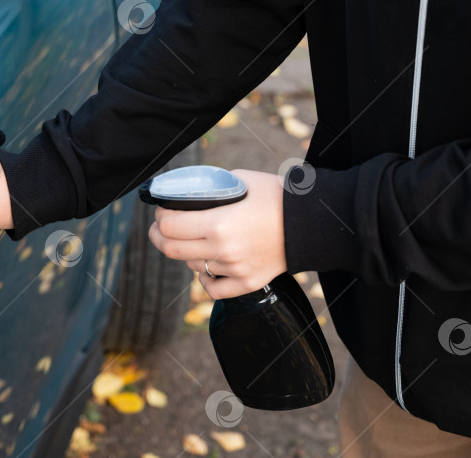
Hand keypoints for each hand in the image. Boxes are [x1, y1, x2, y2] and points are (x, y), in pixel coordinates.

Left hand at [148, 169, 285, 298]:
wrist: (311, 223)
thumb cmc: (277, 197)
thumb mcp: (240, 181)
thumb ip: (212, 189)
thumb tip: (189, 192)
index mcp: (218, 223)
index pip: (169, 227)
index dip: (159, 218)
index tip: (161, 211)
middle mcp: (223, 250)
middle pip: (171, 249)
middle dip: (159, 236)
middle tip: (159, 229)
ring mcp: (235, 269)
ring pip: (192, 267)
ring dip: (185, 253)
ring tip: (192, 241)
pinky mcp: (247, 283)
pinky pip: (213, 289)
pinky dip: (205, 280)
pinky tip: (207, 268)